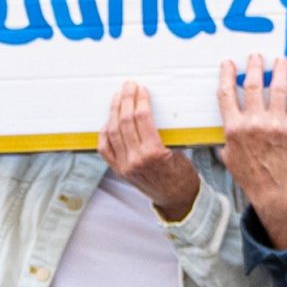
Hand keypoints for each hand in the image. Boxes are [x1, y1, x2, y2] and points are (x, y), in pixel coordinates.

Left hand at [100, 82, 197, 220]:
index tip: (141, 89)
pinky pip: (104, 148)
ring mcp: (124, 166)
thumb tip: (148, 109)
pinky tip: (108, 121)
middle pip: (124, 122)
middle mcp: (136, 160)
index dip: (140, 100)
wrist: (177, 199)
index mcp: (154, 153)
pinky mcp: (119, 171)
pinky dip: (104, 133)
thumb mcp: (178, 150)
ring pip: (112, 132)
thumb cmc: (182, 175)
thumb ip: (162, 132)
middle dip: (126, 100)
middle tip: (128, 87)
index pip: (142, 118)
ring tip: (117, 99)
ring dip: (113, 112)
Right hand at [220, 55, 286, 246]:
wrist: (277, 192)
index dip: (227, 75)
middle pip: (253, 84)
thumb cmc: (252, 178)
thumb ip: (226, 143)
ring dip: (279, 69)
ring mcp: (275, 125)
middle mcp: (253, 123)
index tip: (229, 64)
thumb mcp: (230, 160)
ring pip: (277, 88)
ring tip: (281, 60)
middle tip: (257, 56)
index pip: (226, 94)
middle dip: (255, 66)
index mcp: (233, 129)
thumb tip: (223, 136)